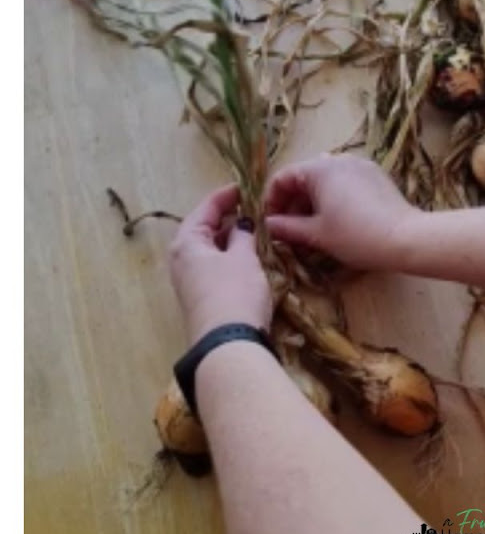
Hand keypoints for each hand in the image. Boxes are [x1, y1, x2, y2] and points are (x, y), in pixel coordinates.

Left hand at [169, 185, 271, 347]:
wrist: (228, 346)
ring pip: (210, 249)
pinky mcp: (201, 297)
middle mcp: (181, 259)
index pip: (206, 208)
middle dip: (229, 218)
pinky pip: (214, 266)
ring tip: (255, 230)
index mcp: (186, 242)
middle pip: (205, 228)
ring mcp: (189, 280)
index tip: (246, 188)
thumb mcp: (243, 258)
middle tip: (254, 209)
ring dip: (231, 238)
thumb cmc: (234, 293)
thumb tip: (243, 224)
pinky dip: (229, 256)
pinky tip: (248, 256)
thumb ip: (243, 235)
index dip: (226, 196)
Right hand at [265, 154, 419, 270]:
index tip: (270, 223)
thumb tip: (266, 225)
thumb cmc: (356, 236)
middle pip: (303, 177)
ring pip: (324, 180)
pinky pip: (344, 182)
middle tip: (289, 230)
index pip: (282, 178)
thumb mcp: (316, 234)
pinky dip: (332, 198)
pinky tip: (335, 220)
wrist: (406, 239)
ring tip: (311, 228)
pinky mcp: (375, 175)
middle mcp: (338, 158)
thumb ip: (287, 228)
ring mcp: (359, 165)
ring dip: (311, 201)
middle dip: (292, 203)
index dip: (271, 201)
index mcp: (319, 168)